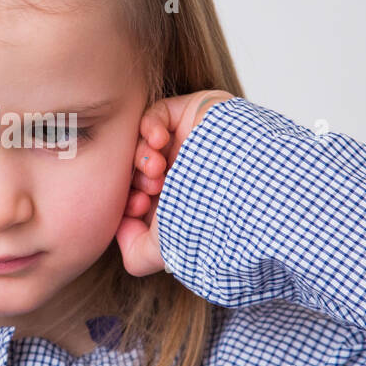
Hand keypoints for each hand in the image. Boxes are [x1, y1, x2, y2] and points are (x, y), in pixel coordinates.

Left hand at [115, 90, 234, 276]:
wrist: (245, 187)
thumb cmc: (210, 220)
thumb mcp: (167, 250)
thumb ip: (136, 252)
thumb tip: (120, 229)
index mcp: (178, 200)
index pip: (137, 194)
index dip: (128, 200)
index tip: (136, 208)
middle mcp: (182, 171)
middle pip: (138, 169)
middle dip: (137, 180)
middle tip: (149, 190)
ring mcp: (187, 142)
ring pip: (146, 143)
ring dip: (143, 157)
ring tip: (156, 170)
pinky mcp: (194, 114)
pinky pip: (157, 113)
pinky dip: (149, 126)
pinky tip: (157, 142)